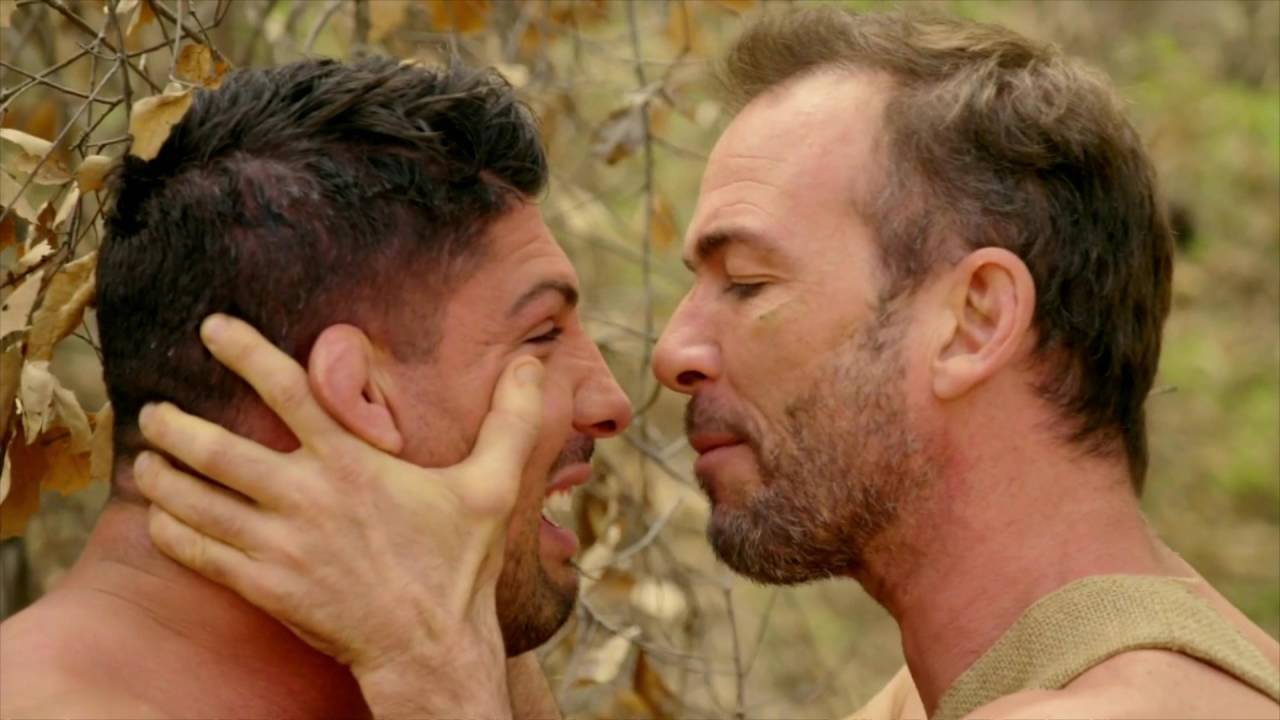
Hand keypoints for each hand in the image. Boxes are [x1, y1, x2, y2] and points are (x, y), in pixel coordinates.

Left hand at [134, 314, 542, 715]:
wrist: (431, 649)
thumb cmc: (459, 566)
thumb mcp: (492, 488)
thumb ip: (511, 422)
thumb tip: (535, 364)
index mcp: (354, 464)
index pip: (289, 392)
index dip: (245, 352)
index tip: (212, 328)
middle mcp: (307, 498)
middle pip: (219, 450)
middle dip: (176, 425)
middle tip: (154, 410)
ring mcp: (281, 546)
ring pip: (198, 502)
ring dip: (163, 477)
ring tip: (145, 458)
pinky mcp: (267, 588)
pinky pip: (201, 555)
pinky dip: (172, 533)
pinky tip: (159, 521)